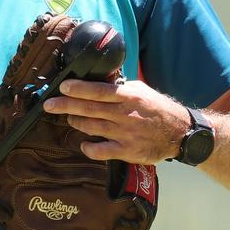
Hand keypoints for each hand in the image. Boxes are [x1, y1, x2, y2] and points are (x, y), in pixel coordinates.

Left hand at [43, 79, 190, 163]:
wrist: (180, 133)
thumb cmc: (157, 109)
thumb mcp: (141, 90)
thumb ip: (119, 86)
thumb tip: (97, 78)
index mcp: (129, 96)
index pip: (99, 91)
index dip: (79, 89)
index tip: (63, 87)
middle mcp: (125, 114)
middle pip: (89, 109)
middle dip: (65, 106)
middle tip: (49, 104)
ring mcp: (125, 134)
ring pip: (91, 127)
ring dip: (76, 122)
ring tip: (70, 118)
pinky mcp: (127, 151)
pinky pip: (101, 151)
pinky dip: (89, 148)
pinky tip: (84, 144)